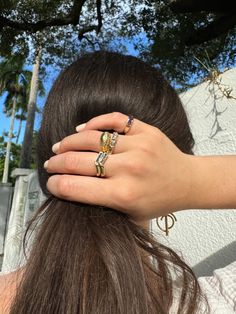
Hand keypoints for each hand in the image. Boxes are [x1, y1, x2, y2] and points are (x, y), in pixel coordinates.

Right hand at [45, 112, 195, 221]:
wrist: (187, 182)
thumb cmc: (157, 202)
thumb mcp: (130, 216)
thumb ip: (102, 206)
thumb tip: (69, 189)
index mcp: (123, 195)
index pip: (75, 188)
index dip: (55, 185)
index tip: (50, 183)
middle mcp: (129, 169)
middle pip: (78, 162)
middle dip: (57, 163)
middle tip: (50, 164)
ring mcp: (138, 146)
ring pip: (91, 138)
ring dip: (69, 142)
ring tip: (59, 146)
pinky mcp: (146, 130)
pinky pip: (113, 119)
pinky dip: (94, 122)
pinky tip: (82, 129)